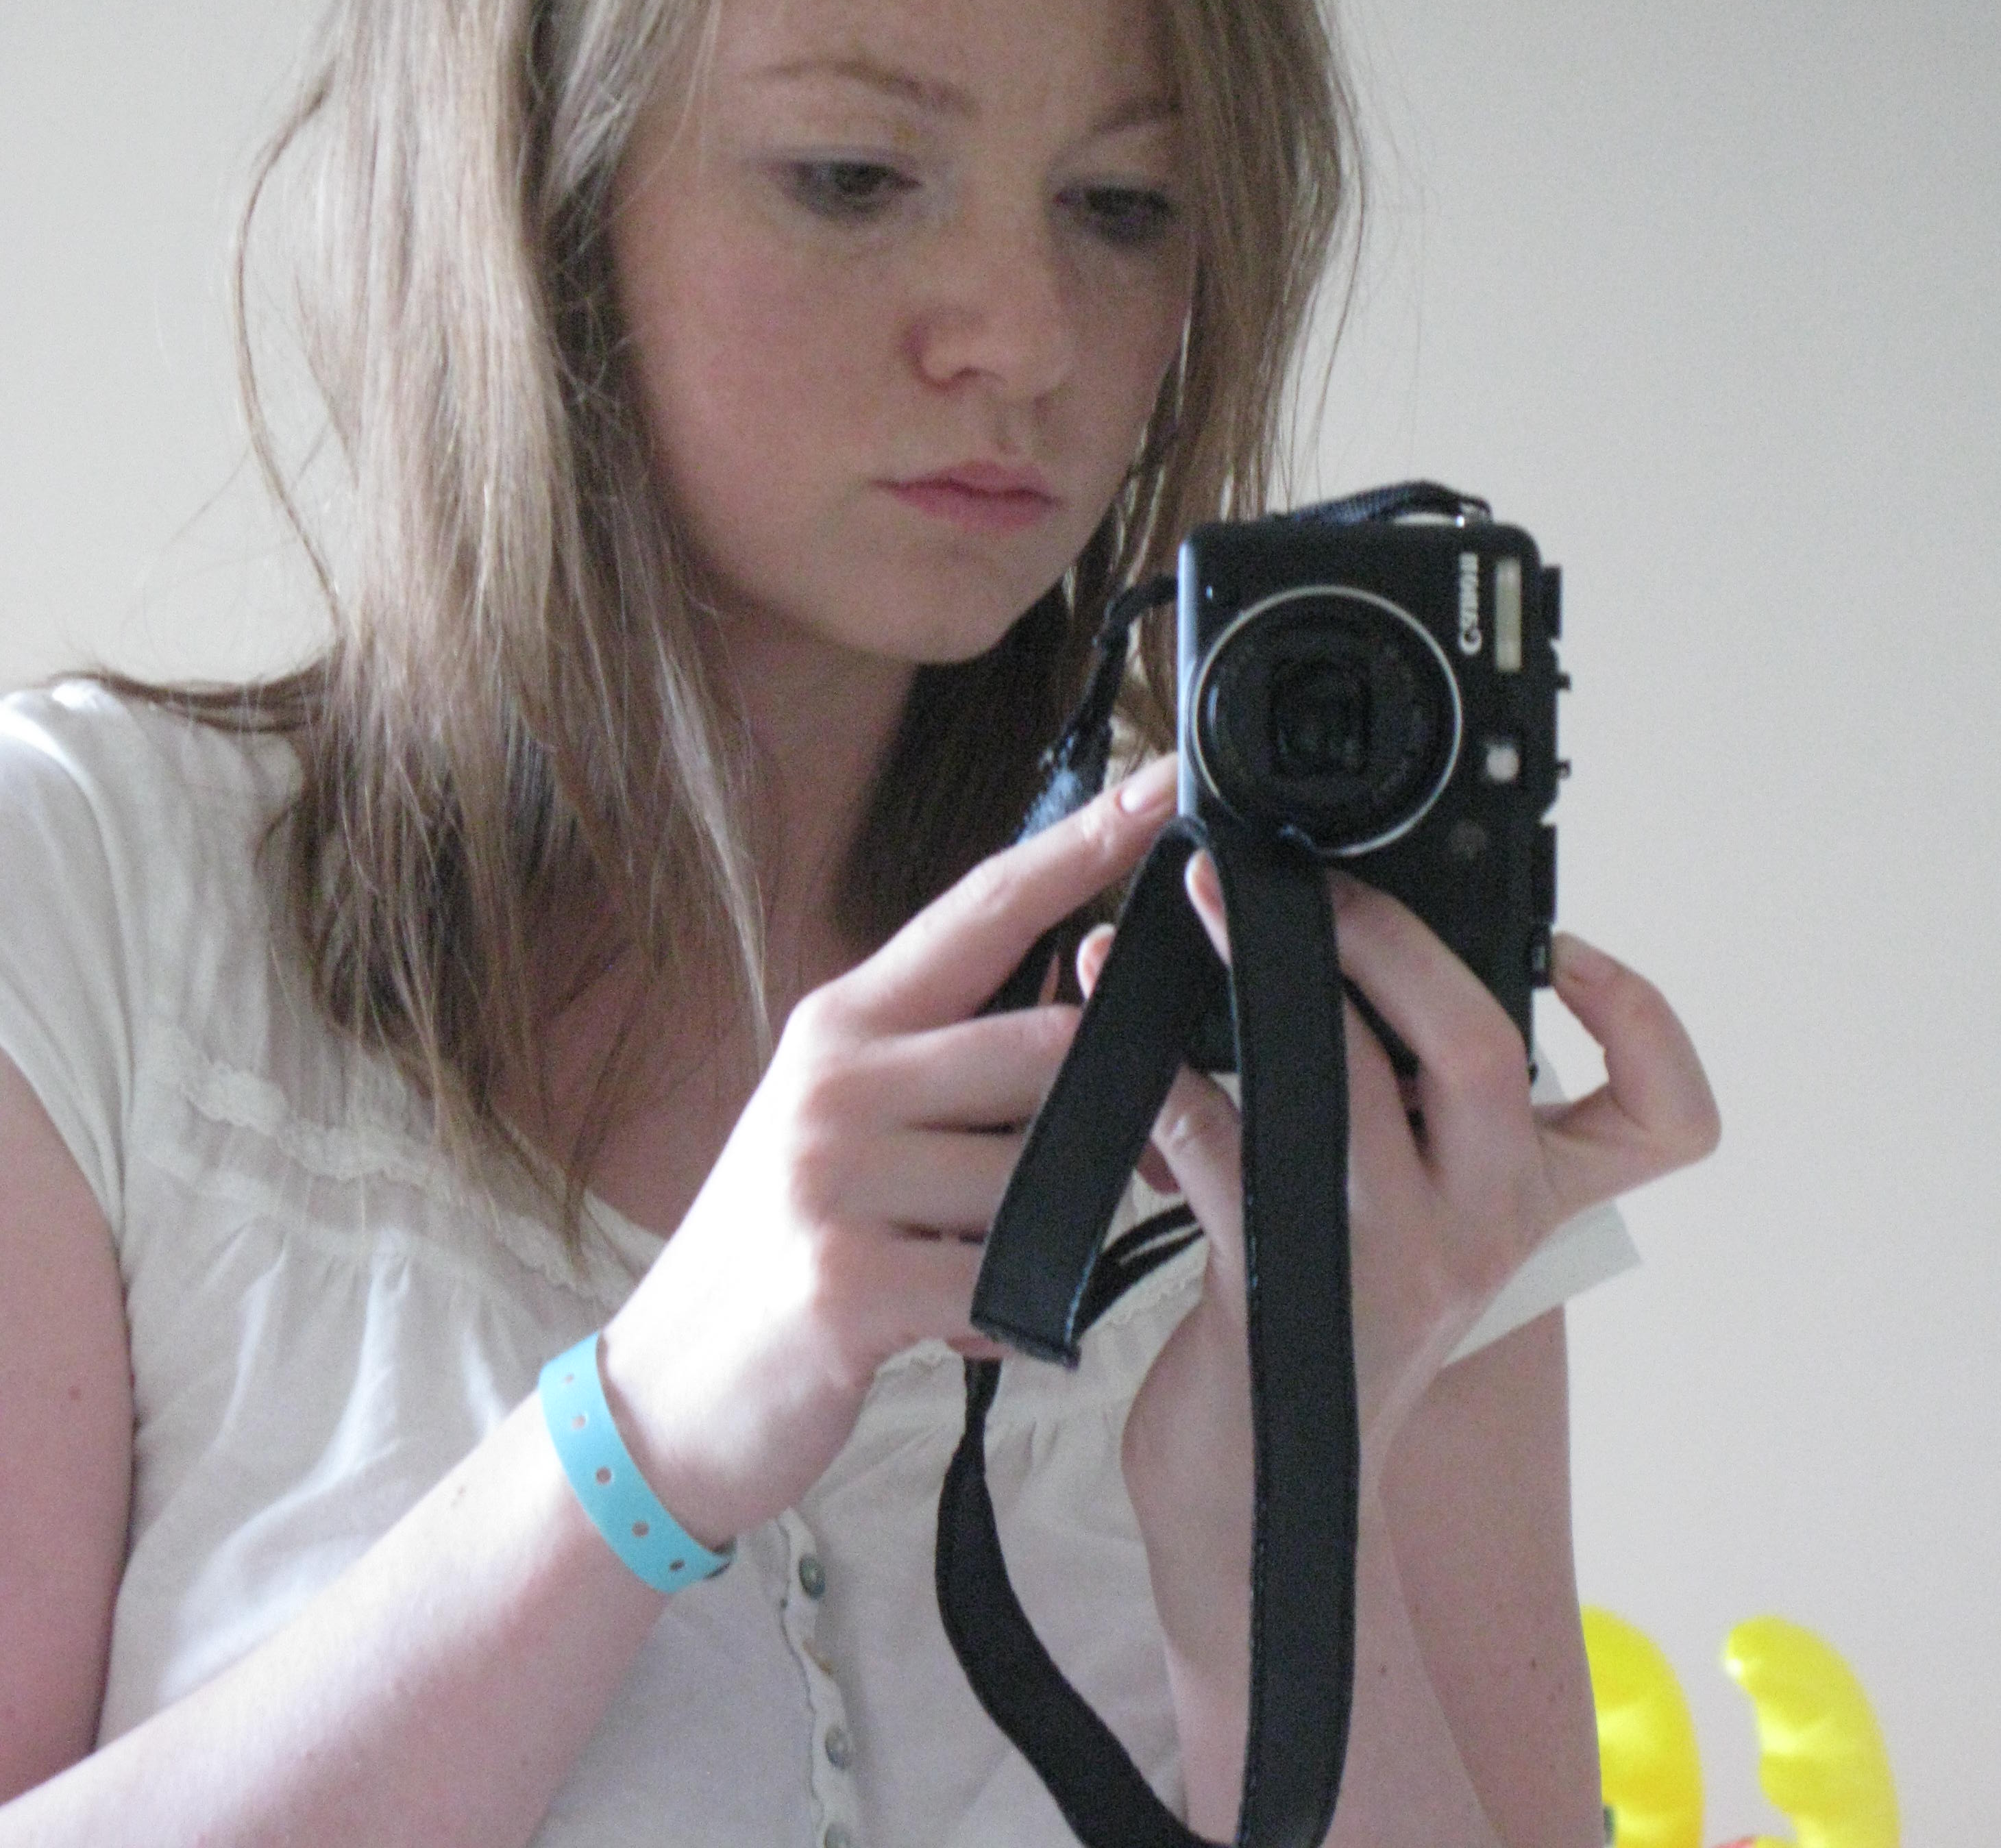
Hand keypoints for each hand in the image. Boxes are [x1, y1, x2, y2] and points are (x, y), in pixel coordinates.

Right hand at [597, 759, 1179, 1548]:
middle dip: (1086, 1124)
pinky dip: (1009, 1314)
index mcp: (845, 1021)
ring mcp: (833, 1174)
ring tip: (972, 1263)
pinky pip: (1002, 1280)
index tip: (1162, 781)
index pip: (985, 907)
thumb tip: (1083, 1018)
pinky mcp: (846, 1279)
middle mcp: (837, 1077)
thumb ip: (947, 1057)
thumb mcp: (845, 1118)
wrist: (666, 1390)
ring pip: (1037, 1173)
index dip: (1082, 842)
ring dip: (1042, 1235)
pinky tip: (956, 1323)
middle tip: (1079, 1186)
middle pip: (1045, 1048)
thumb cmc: (782, 1243)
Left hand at [1107, 873, 1717, 1674]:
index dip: (1644, 1018)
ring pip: (1346, 1087)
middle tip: (1314, 880)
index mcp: (1530, 1198)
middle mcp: (1480, 1227)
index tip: (1568, 948)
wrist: (1264, 1493)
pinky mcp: (1280, 1284)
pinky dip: (1161, 1075)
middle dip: (1392, 940)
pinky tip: (1117, 1025)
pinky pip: (1219, 1146)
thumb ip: (1423, 1102)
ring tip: (1200, 903)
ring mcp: (1386, 1260)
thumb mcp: (1420, 1208)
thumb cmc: (1332, 1319)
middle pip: (1484, 1056)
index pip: (1667, 1120)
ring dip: (1258, 972)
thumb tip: (1358, 939)